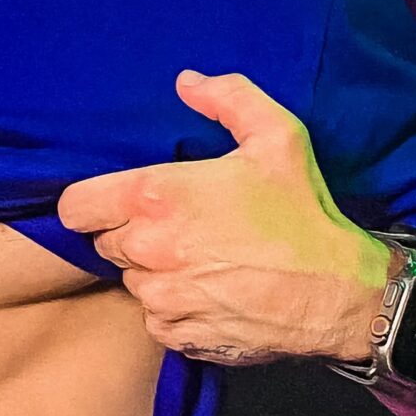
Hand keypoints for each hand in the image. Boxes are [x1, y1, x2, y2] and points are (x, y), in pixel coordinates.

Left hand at [56, 69, 388, 365]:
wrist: (339, 293)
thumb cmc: (304, 213)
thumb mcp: (278, 137)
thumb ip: (228, 98)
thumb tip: (187, 82)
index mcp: (157, 197)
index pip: (76, 207)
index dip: (94, 203)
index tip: (122, 203)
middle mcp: (148, 249)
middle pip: (107, 242)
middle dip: (133, 233)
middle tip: (180, 227)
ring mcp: (161, 296)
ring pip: (132, 280)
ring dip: (155, 271)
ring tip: (202, 260)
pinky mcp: (177, 334)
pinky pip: (155, 318)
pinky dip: (175, 307)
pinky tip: (212, 291)